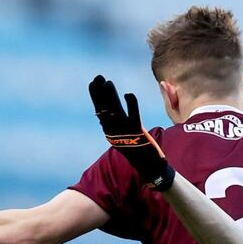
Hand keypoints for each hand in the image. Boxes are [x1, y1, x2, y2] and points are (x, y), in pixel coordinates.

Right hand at [89, 75, 174, 189]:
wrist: (148, 166)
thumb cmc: (136, 149)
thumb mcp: (122, 136)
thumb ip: (114, 124)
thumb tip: (104, 111)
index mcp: (110, 131)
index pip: (100, 109)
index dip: (97, 96)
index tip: (93, 82)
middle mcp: (114, 131)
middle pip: (105, 108)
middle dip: (100, 92)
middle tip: (97, 77)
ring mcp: (125, 132)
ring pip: (116, 111)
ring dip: (112, 97)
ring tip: (108, 82)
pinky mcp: (137, 133)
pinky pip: (133, 116)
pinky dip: (131, 105)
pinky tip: (128, 94)